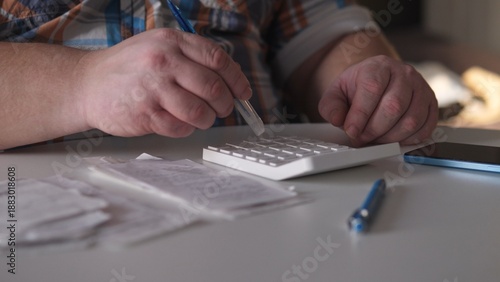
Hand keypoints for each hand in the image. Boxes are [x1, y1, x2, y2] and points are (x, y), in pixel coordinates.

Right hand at [77, 28, 250, 137]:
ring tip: (200, 118)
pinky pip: (181, 128)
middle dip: (225, 104)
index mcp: (171, 41)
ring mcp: (154, 88)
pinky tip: (177, 122)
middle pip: (214, 88)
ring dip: (207, 119)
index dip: (237, 79)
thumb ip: (190, 57)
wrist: (86, 84)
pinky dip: (186, 129)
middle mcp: (164, 62)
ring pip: (201, 111)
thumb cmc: (127, 68)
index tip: (243, 92)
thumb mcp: (158, 47)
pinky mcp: (145, 114)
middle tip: (223, 109)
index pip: (218, 59)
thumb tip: (227, 80)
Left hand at [318, 55, 437, 145]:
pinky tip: (394, 139)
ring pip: (411, 119)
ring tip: (376, 138)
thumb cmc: (358, 87)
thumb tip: (338, 120)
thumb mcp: (337, 92)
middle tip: (362, 138)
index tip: (351, 131)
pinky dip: (409, 139)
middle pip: (394, 106)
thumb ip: (331, 106)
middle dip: (374, 130)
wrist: (378, 81)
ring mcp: (421, 87)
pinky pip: (426, 127)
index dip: (361, 115)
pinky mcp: (431, 103)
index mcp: (378, 66)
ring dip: (391, 137)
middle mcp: (404, 73)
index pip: (372, 89)